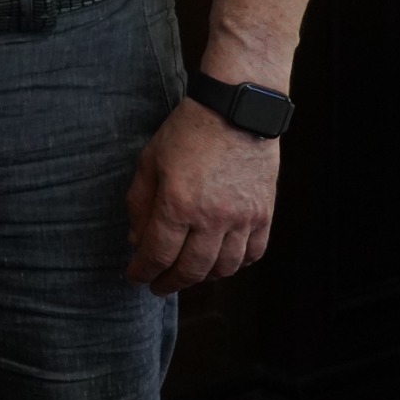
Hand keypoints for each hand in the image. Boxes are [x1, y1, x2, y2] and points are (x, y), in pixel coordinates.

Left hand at [124, 97, 279, 292]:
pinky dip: (236, 265)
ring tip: (187, 275)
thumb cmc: (188, 132)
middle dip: (170, 283)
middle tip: (157, 286)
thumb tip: (135, 240)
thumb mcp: (150, 161)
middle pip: (191, 269)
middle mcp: (212, 218)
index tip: (135, 277)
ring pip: (223, 268)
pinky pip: (252, 254)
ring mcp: (243, 218)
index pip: (158, 253)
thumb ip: (140, 203)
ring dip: (202, 278)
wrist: (236, 112)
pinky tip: (221, 263)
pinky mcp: (264, 215)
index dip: (143, 271)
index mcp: (178, 203)